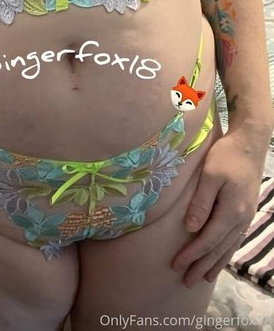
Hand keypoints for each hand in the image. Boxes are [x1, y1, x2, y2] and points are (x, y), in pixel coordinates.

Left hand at [171, 128, 267, 287]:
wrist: (249, 144)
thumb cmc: (226, 155)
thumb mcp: (210, 175)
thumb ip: (201, 202)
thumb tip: (191, 228)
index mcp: (231, 211)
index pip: (207, 240)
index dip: (191, 255)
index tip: (175, 265)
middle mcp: (241, 219)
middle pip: (218, 249)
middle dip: (201, 266)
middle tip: (185, 282)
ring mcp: (245, 217)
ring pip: (228, 247)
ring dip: (214, 264)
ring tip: (202, 278)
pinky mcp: (245, 212)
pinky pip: (234, 239)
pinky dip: (225, 253)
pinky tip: (219, 258)